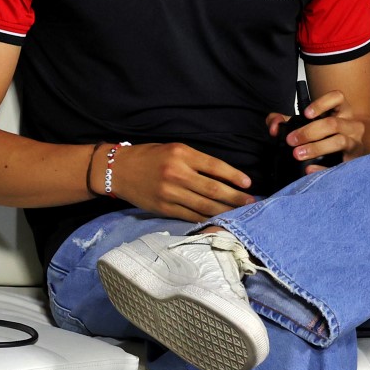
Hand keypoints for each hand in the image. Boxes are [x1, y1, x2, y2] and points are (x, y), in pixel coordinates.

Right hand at [110, 142, 256, 220]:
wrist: (118, 170)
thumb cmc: (149, 156)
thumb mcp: (173, 149)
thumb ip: (195, 160)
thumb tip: (222, 176)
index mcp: (181, 154)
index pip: (215, 166)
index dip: (234, 176)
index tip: (248, 184)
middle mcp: (177, 173)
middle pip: (213, 189)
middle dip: (235, 198)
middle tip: (251, 202)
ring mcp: (170, 193)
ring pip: (204, 206)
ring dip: (225, 211)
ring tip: (240, 213)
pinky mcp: (164, 208)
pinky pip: (191, 216)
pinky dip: (207, 219)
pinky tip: (218, 220)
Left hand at [265, 89, 362, 171]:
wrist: (347, 154)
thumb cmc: (324, 135)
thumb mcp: (304, 124)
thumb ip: (283, 120)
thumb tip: (274, 127)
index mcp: (341, 110)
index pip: (337, 97)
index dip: (322, 103)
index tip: (305, 114)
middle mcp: (351, 124)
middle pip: (333, 123)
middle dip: (309, 132)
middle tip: (291, 140)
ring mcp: (355, 142)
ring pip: (339, 141)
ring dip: (316, 148)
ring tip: (298, 154)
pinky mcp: (354, 161)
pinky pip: (340, 164)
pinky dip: (323, 168)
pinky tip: (310, 169)